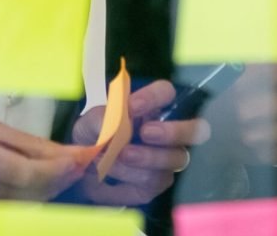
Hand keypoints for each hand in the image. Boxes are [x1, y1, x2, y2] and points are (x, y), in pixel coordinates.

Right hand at [0, 109, 84, 227]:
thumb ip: (21, 142)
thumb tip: (60, 154)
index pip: (24, 172)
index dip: (58, 172)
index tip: (83, 161)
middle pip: (22, 195)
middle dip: (55, 183)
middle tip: (75, 168)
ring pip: (10, 209)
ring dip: (37, 195)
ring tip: (52, 176)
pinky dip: (11, 205)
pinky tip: (19, 190)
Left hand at [71, 80, 208, 207]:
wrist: (82, 167)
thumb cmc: (94, 134)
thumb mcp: (91, 122)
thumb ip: (102, 117)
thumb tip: (116, 119)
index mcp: (151, 107)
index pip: (166, 92)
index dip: (155, 97)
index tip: (133, 106)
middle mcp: (167, 131)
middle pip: (195, 130)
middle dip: (173, 131)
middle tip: (145, 133)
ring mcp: (166, 159)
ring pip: (174, 160)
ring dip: (144, 158)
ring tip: (115, 157)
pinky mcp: (156, 183)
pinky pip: (154, 182)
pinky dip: (131, 177)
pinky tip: (112, 172)